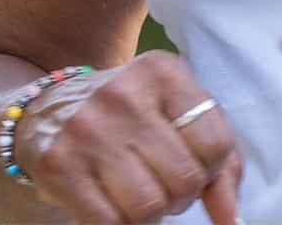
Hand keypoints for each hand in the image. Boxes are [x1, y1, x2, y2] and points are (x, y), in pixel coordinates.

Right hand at [13, 49, 243, 224]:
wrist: (50, 109)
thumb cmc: (134, 116)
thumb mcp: (179, 115)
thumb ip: (220, 162)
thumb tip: (231, 220)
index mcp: (164, 72)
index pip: (215, 144)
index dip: (211, 170)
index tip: (194, 166)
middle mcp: (126, 94)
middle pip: (184, 180)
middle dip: (180, 196)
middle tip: (163, 184)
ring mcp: (89, 129)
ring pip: (148, 207)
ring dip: (150, 215)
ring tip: (139, 194)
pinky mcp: (58, 164)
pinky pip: (108, 223)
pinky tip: (112, 204)